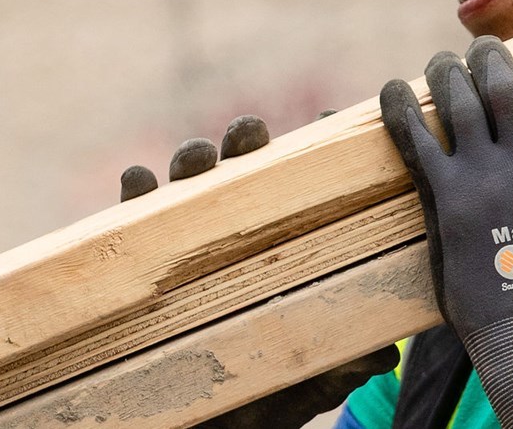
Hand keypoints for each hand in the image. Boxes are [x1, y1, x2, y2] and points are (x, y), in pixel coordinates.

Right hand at [119, 112, 395, 427]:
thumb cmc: (262, 394)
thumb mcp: (305, 383)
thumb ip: (339, 366)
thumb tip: (383, 355)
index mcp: (279, 250)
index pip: (298, 191)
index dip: (312, 153)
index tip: (328, 119)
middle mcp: (232, 239)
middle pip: (242, 177)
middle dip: (244, 144)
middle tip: (251, 133)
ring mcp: (184, 248)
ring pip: (187, 190)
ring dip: (191, 162)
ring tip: (197, 155)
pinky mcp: (138, 269)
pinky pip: (129, 224)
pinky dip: (134, 196)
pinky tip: (137, 179)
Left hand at [380, 24, 512, 428]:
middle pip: (503, 83)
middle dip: (490, 55)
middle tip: (481, 47)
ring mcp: (483, 179)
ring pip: (458, 103)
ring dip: (447, 73)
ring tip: (443, 62)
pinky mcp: (444, 201)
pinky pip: (415, 142)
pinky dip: (401, 110)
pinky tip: (394, 89)